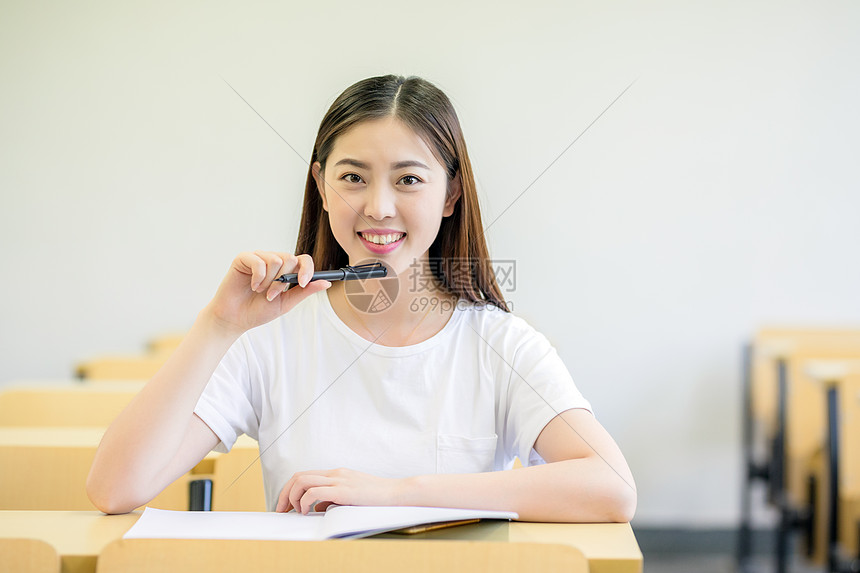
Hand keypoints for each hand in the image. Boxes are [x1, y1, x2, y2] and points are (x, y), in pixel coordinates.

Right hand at [205, 251, 330, 336]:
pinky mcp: (244, 258)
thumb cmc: (258, 311)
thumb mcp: (286, 303)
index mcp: (285, 271)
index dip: (307, 270)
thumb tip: (326, 282)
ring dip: (270, 281)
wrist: (234, 318)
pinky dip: (258, 277)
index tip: (302, 283)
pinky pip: (259, 261)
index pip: (304, 260)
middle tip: (271, 295)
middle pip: (290, 258)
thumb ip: (304, 291)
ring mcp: (259, 258)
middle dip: (283, 281)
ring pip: (276, 260)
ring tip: (260, 291)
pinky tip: (252, 286)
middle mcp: (273, 261)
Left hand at [275, 468, 404, 513]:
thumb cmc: (377, 496)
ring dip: (291, 497)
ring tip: (294, 511)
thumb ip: (334, 498)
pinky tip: (306, 511)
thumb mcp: (352, 495)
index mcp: (336, 474)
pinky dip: (304, 501)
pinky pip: (313, 491)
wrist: (396, 493)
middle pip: (298, 476)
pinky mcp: (343, 490)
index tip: (285, 505)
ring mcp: (338, 480)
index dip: (289, 490)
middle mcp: (335, 473)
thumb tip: (319, 506)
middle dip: (284, 494)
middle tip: (281, 510)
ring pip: (302, 480)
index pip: (305, 475)